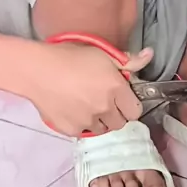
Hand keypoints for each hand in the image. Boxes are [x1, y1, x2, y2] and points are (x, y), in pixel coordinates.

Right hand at [26, 42, 153, 136]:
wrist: (37, 70)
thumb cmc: (69, 57)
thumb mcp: (102, 54)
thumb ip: (128, 61)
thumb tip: (149, 56)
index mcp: (116, 89)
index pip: (135, 111)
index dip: (129, 104)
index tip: (120, 98)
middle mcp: (106, 108)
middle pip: (120, 122)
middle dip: (115, 113)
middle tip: (102, 101)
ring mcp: (89, 121)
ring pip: (103, 129)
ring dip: (99, 120)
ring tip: (86, 105)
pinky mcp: (72, 130)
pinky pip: (84, 132)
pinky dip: (81, 124)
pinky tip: (72, 110)